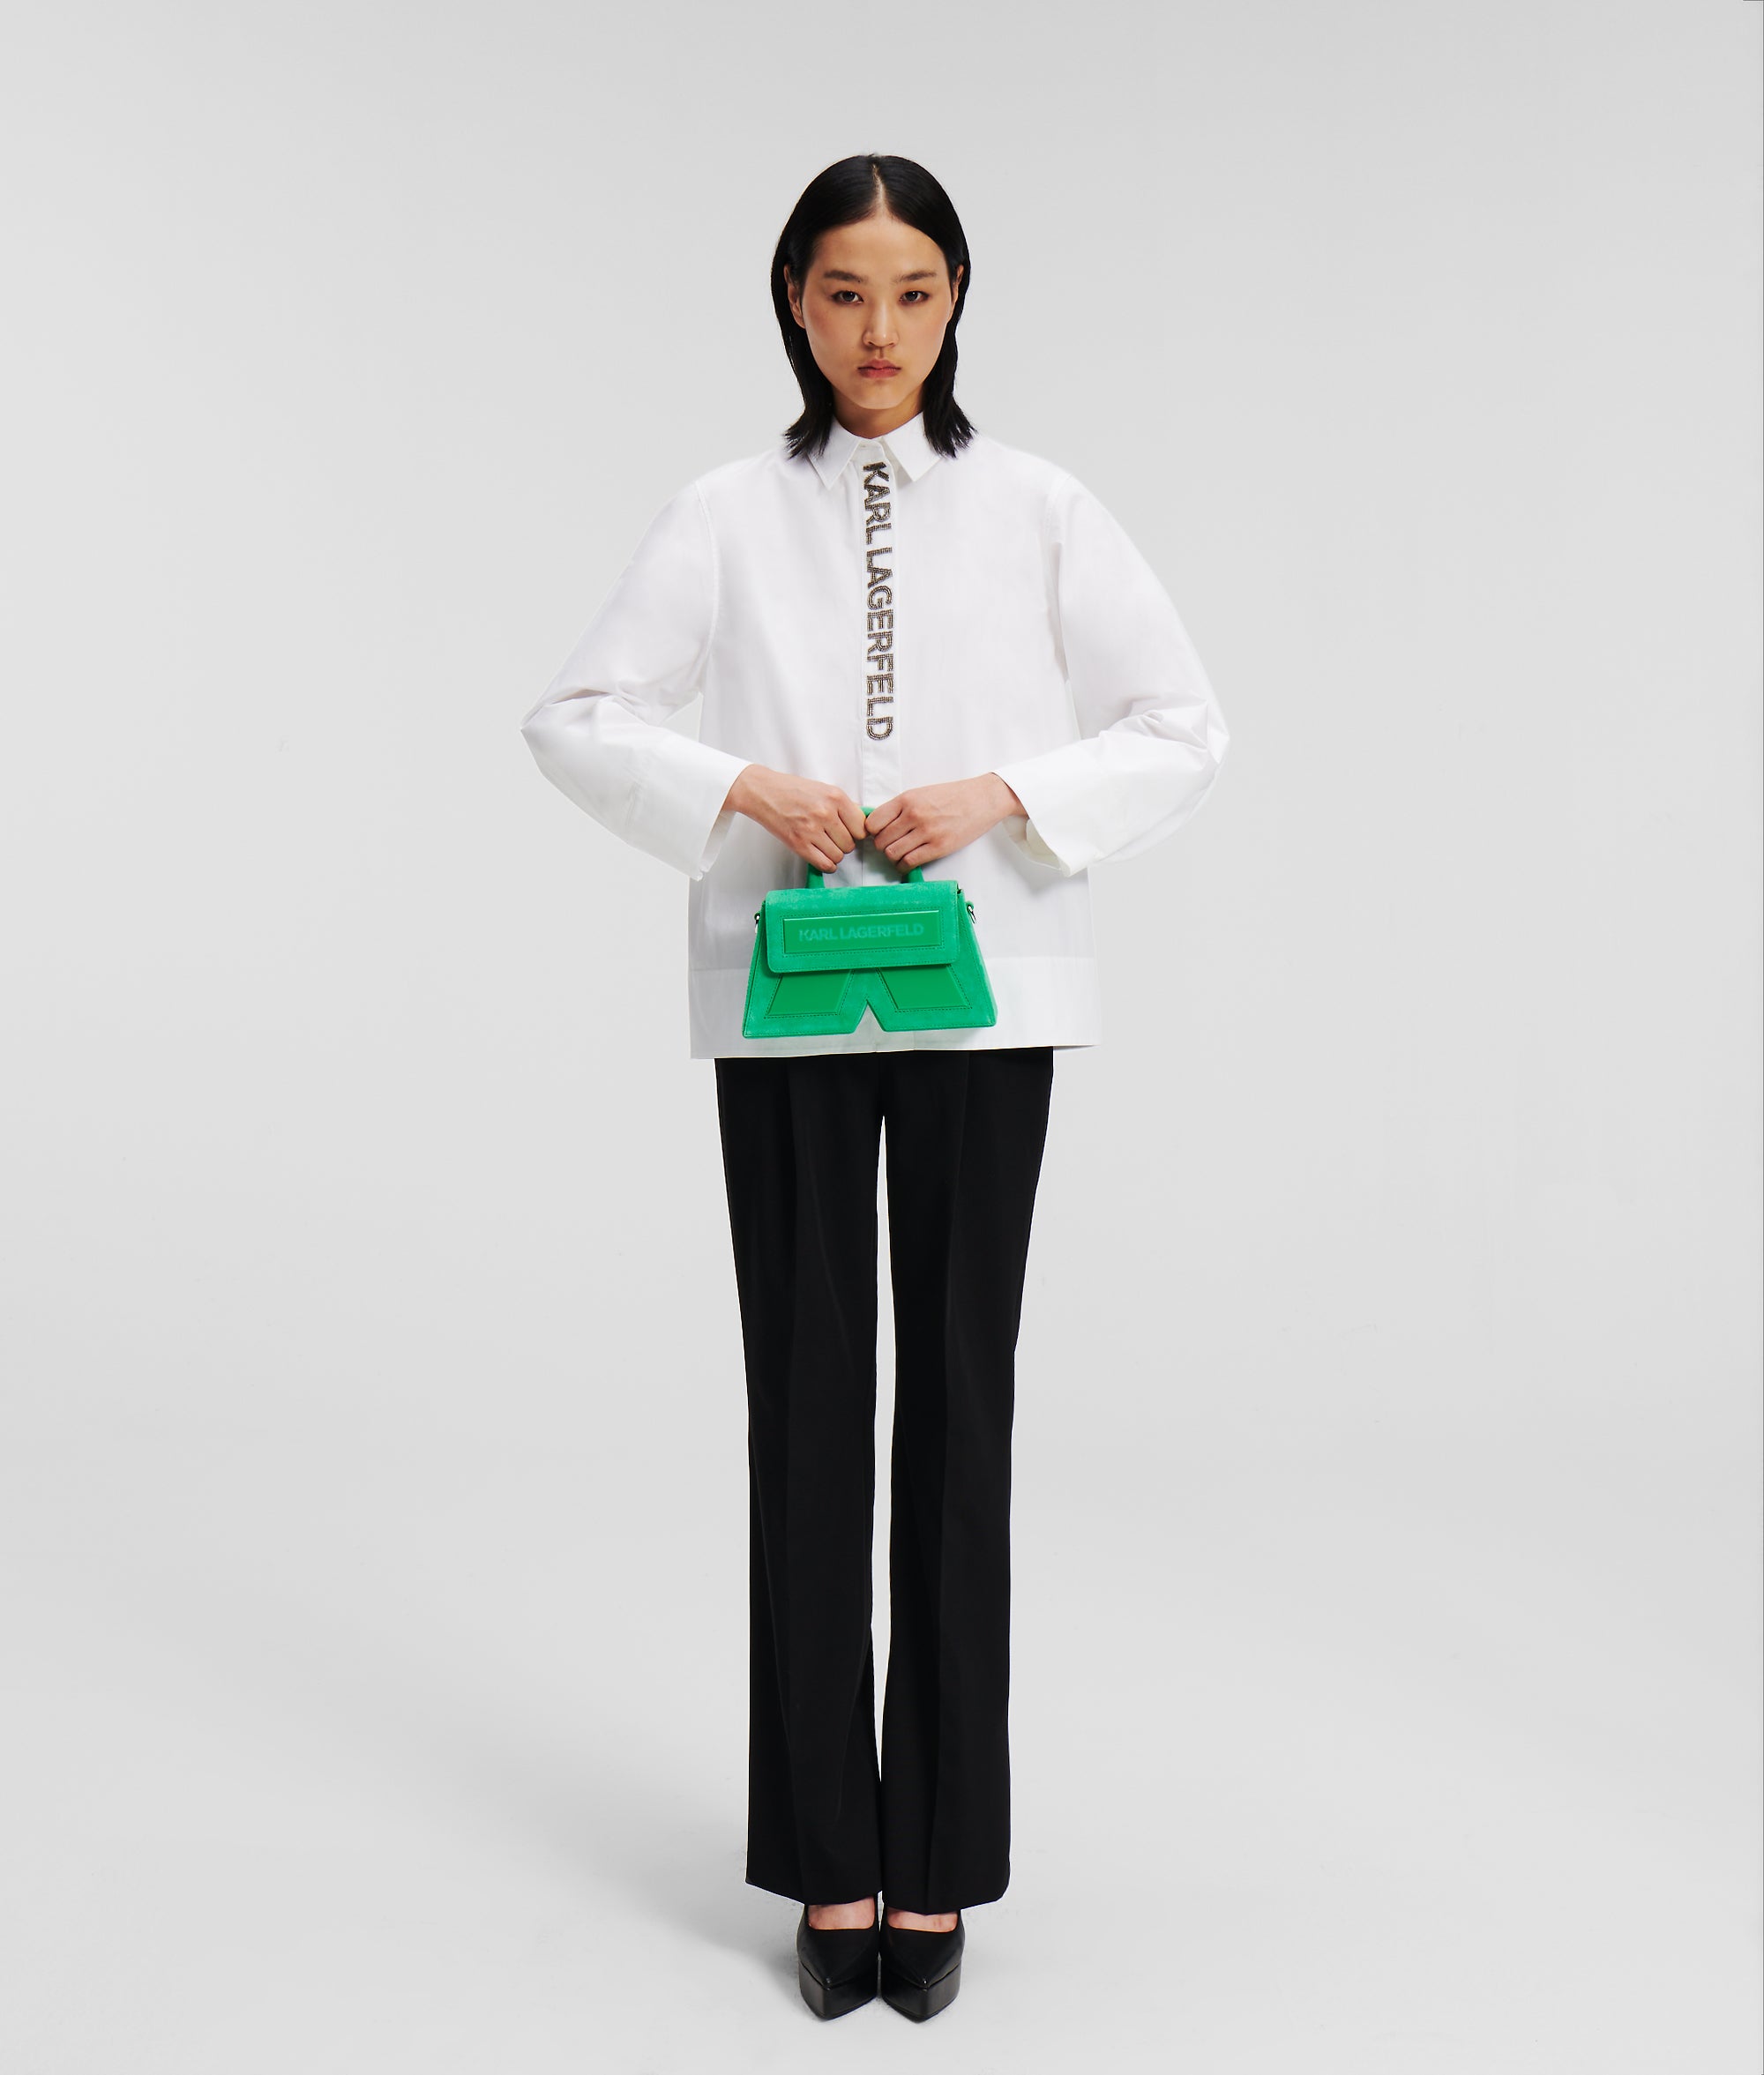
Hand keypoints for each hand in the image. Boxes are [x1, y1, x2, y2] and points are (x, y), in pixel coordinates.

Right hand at [724, 765, 867, 870]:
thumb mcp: (823, 789)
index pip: (861, 827)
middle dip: (844, 844)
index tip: (849, 832)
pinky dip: (827, 865)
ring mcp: (812, 830)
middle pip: (850, 844)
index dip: (856, 832)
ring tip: (825, 845)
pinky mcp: (799, 844)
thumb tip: (861, 820)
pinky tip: (822, 857)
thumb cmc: (793, 790)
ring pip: (838, 856)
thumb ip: (844, 805)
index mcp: (835, 797)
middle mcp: (826, 813)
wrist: (763, 792)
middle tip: (833, 838)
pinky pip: (825, 864)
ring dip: (834, 854)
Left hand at [864, 774, 1024, 870]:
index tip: (879, 834)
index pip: (873, 822)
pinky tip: (908, 861)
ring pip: (892, 853)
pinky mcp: (938, 847)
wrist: (982, 799)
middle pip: (880, 841)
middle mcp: (914, 815)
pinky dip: (904, 866)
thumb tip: (878, 825)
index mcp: (906, 799)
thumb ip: (900, 807)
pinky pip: (909, 862)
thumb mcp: (921, 793)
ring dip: (893, 857)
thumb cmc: (952, 796)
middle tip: (891, 846)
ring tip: (901, 854)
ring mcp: (926, 832)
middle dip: (883, 846)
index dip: (873, 832)